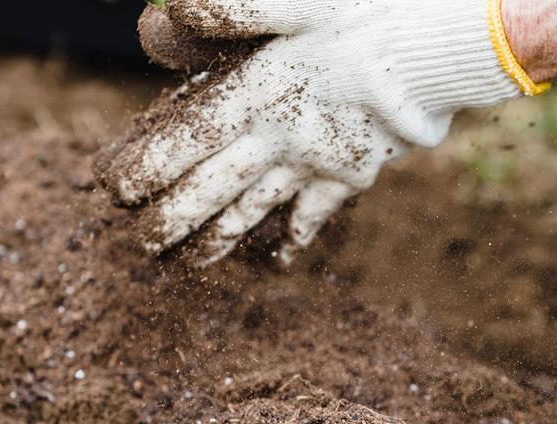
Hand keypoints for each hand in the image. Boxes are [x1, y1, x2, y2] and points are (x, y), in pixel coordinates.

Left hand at [96, 0, 539, 265]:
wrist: (441, 51)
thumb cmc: (367, 16)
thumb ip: (229, 11)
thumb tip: (162, 20)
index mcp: (256, 95)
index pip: (186, 143)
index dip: (147, 170)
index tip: (114, 193)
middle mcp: (278, 140)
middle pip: (212, 193)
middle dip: (172, 224)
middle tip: (140, 248)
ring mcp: (315, 165)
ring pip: (255, 213)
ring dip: (219, 242)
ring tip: (190, 265)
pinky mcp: (351, 175)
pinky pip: (314, 217)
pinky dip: (294, 240)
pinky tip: (279, 260)